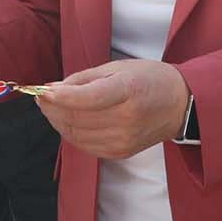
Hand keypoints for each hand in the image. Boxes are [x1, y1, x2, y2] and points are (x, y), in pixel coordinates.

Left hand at [35, 60, 188, 160]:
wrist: (179, 106)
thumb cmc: (149, 79)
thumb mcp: (119, 68)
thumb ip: (84, 78)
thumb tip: (53, 89)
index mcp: (128, 91)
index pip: (88, 98)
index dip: (61, 97)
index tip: (43, 91)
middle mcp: (127, 119)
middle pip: (77, 119)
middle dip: (52, 108)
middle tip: (42, 97)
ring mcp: (123, 140)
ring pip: (76, 135)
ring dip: (57, 121)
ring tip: (51, 107)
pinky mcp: (120, 153)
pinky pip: (84, 145)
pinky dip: (70, 133)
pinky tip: (68, 120)